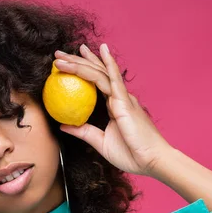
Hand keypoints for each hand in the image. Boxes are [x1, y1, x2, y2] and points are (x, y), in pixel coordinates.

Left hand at [54, 43, 171, 176]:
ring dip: (80, 62)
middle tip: (59, 54)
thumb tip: (63, 125)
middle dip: (77, 61)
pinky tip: (100, 51)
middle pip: (96, 73)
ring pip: (99, 74)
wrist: (151, 161)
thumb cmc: (131, 155)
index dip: (83, 71)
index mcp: (115, 106)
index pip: (96, 84)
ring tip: (61, 55)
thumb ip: (83, 132)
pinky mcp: (125, 102)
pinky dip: (106, 64)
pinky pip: (112, 80)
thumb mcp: (100, 143)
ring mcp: (123, 98)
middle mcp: (119, 98)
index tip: (67, 64)